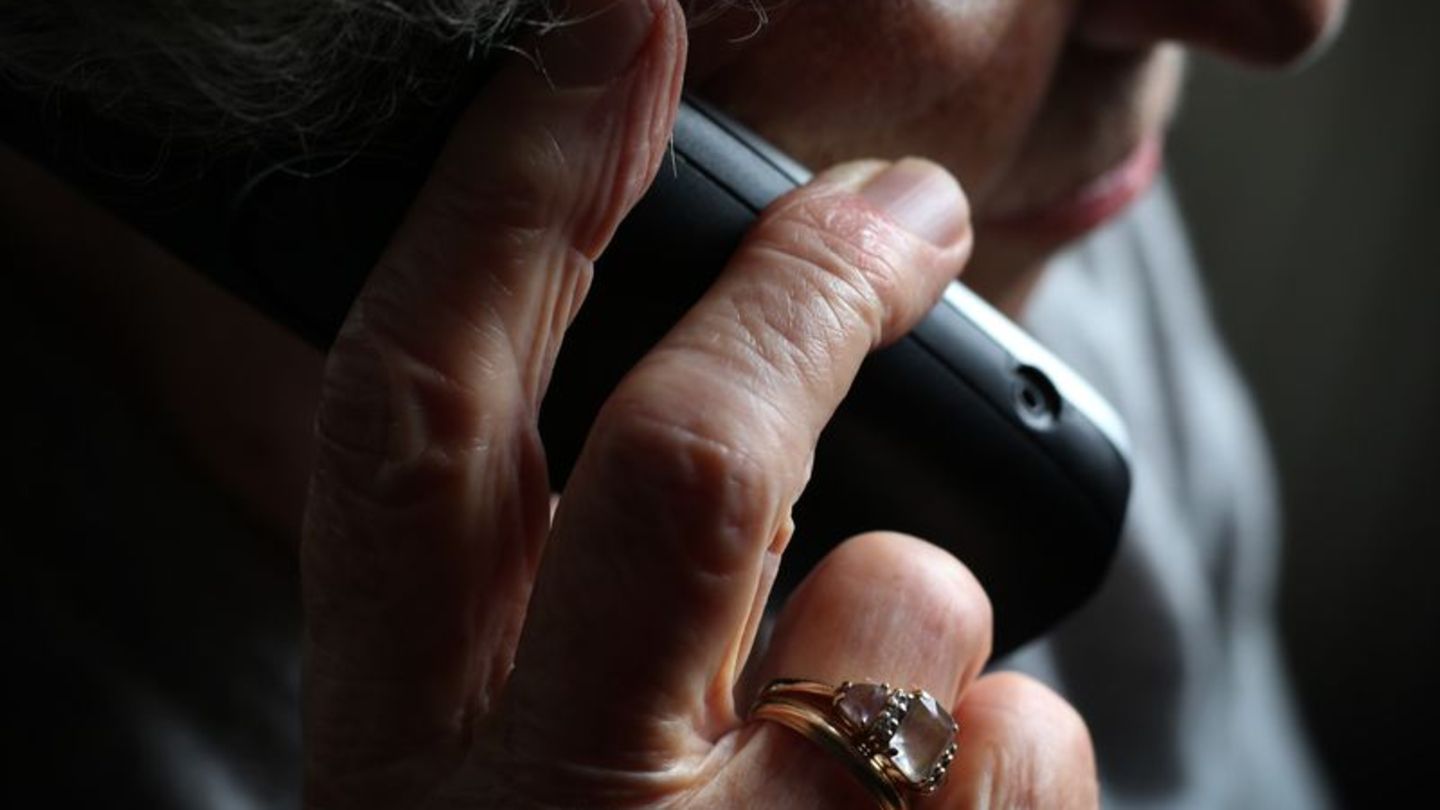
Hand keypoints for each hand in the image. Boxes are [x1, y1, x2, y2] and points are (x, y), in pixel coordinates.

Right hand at [300, 1, 1097, 806]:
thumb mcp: (502, 760)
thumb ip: (548, 591)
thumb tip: (725, 378)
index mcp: (402, 743)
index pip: (421, 413)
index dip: (513, 198)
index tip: (618, 40)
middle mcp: (542, 807)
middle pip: (682, 454)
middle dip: (798, 291)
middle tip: (897, 209)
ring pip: (899, 598)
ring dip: (912, 600)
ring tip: (868, 707)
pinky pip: (1019, 736)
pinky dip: (1004, 739)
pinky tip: (928, 803)